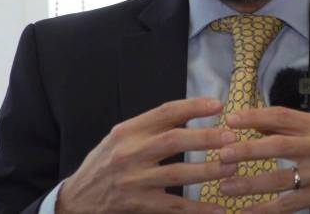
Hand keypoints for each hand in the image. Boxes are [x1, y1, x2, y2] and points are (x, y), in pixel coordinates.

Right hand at [56, 97, 235, 213]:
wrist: (77, 198)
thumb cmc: (106, 163)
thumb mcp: (121, 137)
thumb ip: (150, 126)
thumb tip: (191, 113)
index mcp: (128, 131)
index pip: (165, 112)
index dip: (193, 107)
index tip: (218, 105)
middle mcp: (130, 153)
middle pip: (174, 141)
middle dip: (206, 138)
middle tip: (232, 138)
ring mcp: (134, 181)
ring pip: (178, 174)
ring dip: (208, 171)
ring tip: (232, 168)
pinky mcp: (138, 204)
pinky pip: (174, 207)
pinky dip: (198, 208)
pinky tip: (219, 207)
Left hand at [217, 107, 309, 213]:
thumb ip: (296, 128)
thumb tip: (258, 124)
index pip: (283, 116)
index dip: (255, 116)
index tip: (232, 119)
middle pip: (277, 145)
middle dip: (247, 149)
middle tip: (223, 153)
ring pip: (279, 178)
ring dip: (249, 183)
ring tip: (225, 185)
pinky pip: (288, 204)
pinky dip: (266, 209)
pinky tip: (247, 211)